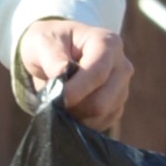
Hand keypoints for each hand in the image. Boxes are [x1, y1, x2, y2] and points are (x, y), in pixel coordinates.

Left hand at [22, 14, 132, 129]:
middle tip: (53, 102)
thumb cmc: (49, 44)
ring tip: (60, 103)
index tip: (54, 98)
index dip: (75, 90)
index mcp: (107, 43)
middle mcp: (121, 65)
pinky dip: (83, 121)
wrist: (56, 51)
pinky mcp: (117, 105)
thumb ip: (52, 58)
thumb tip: (61, 75)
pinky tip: (70, 110)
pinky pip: (102, 123)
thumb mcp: (43, 42)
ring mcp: (122, 87)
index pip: (97, 73)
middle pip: (102, 100)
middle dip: (74, 107)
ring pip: (102, 115)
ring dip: (77, 115)